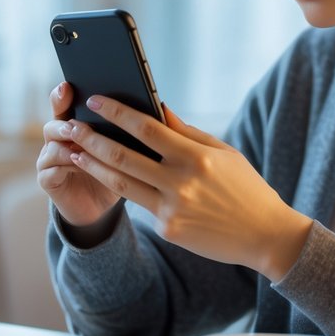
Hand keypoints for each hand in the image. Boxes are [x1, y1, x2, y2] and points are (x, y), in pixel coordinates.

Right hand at [36, 82, 119, 226]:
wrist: (101, 206)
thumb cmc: (115, 172)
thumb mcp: (125, 149)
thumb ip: (131, 129)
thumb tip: (159, 107)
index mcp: (75, 125)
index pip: (63, 104)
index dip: (62, 95)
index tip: (68, 86)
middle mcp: (58, 139)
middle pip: (54, 123)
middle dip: (66, 122)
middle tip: (76, 125)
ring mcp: (50, 159)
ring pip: (52, 144)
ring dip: (67, 144)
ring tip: (79, 144)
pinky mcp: (47, 179)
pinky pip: (50, 169)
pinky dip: (65, 165)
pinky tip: (78, 164)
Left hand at [64, 96, 312, 281]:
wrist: (265, 235)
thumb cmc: (246, 187)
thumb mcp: (222, 153)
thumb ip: (187, 133)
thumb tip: (157, 108)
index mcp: (195, 156)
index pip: (146, 127)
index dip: (116, 112)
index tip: (94, 100)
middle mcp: (181, 182)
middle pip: (123, 156)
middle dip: (91, 138)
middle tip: (68, 125)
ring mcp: (172, 208)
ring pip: (121, 182)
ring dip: (92, 164)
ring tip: (74, 150)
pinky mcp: (168, 229)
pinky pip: (140, 204)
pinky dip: (122, 188)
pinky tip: (105, 175)